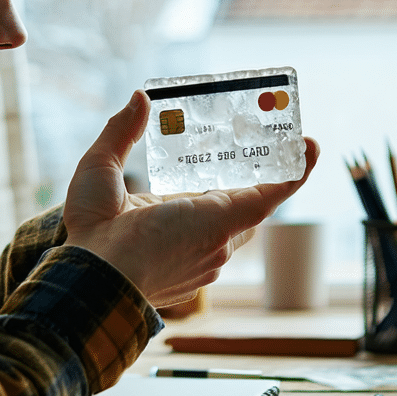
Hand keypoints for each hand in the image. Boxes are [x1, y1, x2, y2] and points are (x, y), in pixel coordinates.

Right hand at [62, 90, 319, 306]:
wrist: (85, 296)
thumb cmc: (96, 239)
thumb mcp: (98, 175)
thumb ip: (120, 134)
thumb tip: (138, 99)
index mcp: (208, 222)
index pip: (267, 196)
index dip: (294, 172)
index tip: (311, 147)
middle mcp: (216, 250)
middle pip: (248, 210)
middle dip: (251, 183)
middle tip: (247, 151)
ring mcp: (204, 271)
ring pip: (228, 231)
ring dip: (223, 205)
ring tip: (206, 178)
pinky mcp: (189, 283)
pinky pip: (211, 250)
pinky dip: (206, 228)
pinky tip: (181, 216)